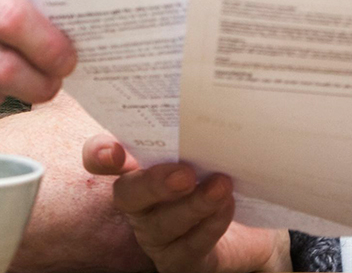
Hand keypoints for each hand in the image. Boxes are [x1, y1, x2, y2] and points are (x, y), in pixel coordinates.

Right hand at [82, 135, 290, 272]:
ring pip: (162, 224)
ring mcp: (156, 235)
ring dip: (193, 205)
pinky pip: (190, 248)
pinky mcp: (179, 261)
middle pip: (127, 195)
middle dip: (153, 184)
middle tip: (185, 173)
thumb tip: (211, 96)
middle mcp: (138, 203)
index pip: (101, 158)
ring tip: (221, 186)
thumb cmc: (216, 176)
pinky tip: (227, 207)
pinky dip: (210, 225)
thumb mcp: (205, 149)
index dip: (100, 154)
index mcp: (135, 168)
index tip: (115, 151)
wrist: (251, 227)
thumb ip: (195, 129)